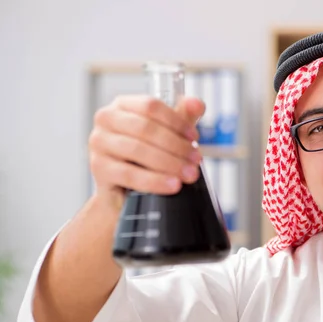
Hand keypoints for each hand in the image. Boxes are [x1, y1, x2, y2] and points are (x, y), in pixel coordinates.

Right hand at [88, 95, 204, 201]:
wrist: (126, 189)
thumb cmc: (145, 156)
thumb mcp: (167, 133)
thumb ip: (183, 116)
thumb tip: (197, 104)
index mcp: (123, 105)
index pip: (150, 106)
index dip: (176, 121)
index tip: (194, 137)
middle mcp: (106, 119)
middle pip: (145, 128)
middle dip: (176, 145)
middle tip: (195, 159)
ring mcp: (99, 143)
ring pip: (137, 150)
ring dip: (169, 163)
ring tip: (188, 173)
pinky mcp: (98, 168)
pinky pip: (129, 174)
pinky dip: (155, 180)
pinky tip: (172, 185)